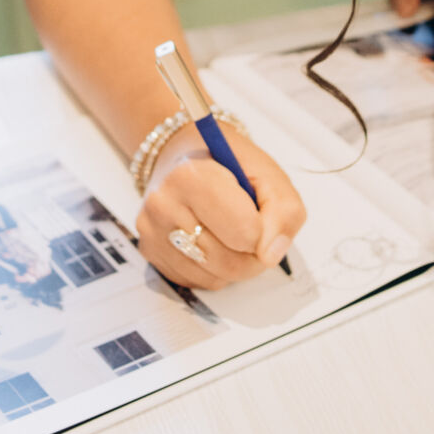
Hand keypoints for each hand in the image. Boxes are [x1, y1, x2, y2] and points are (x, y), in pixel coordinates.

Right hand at [134, 123, 305, 289]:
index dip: (264, 230)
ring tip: (230, 232)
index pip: (245, 232)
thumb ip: (283, 212)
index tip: (260, 214)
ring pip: (214, 278)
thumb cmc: (227, 163)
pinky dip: (213, 270)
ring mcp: (152, 230)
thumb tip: (270, 255)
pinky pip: (197, 282)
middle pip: (230, 263)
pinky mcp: (149, 251)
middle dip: (253, 255)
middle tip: (253, 230)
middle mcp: (163, 203)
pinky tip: (210, 240)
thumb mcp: (269, 174)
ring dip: (235, 265)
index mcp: (191, 175)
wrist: (184, 152)